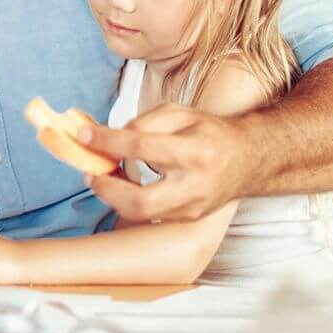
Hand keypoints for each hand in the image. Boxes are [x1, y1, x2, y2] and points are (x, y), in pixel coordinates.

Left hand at [79, 104, 256, 223]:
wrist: (248, 160)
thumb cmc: (210, 132)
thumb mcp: (181, 113)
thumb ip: (145, 122)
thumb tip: (110, 138)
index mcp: (195, 150)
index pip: (142, 147)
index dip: (107, 142)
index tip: (84, 135)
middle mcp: (195, 185)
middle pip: (140, 200)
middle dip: (107, 189)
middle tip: (89, 173)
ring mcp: (192, 208)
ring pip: (141, 213)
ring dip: (113, 196)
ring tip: (101, 177)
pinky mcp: (188, 219)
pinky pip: (150, 214)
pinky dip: (129, 201)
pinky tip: (120, 186)